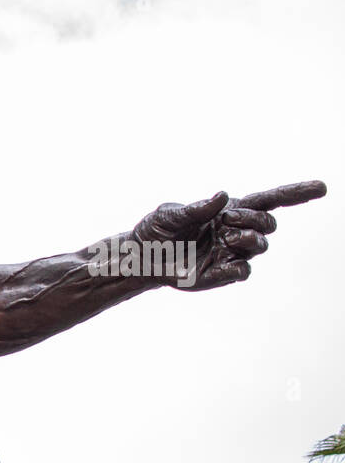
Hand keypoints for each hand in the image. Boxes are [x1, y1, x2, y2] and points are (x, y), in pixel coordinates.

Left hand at [131, 180, 325, 290]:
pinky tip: (221, 263)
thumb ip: (196, 208)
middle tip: (228, 220)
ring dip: (248, 239)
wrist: (140, 260)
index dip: (296, 194)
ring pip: (260, 246)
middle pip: (268, 224)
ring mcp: (230, 254)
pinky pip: (242, 272)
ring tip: (225, 237)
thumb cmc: (156, 231)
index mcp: (228, 212)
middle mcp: (234, 232)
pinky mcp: (221, 274)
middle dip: (255, 220)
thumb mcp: (169, 215)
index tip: (321, 188)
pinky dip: (237, 267)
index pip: (269, 201)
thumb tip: (223, 197)